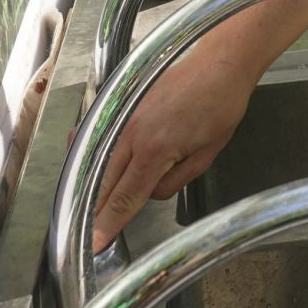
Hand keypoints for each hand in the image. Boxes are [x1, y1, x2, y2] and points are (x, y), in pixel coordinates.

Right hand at [90, 48, 250, 251]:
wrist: (219, 63)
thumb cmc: (221, 107)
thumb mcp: (206, 155)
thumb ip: (174, 182)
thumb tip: (149, 194)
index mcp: (154, 150)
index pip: (125, 198)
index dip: (109, 224)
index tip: (95, 244)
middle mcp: (131, 134)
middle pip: (104, 182)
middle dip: (96, 210)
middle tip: (90, 232)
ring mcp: (123, 117)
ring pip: (99, 161)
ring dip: (93, 184)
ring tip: (88, 207)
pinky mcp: (124, 106)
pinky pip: (102, 138)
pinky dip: (93, 154)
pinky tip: (86, 163)